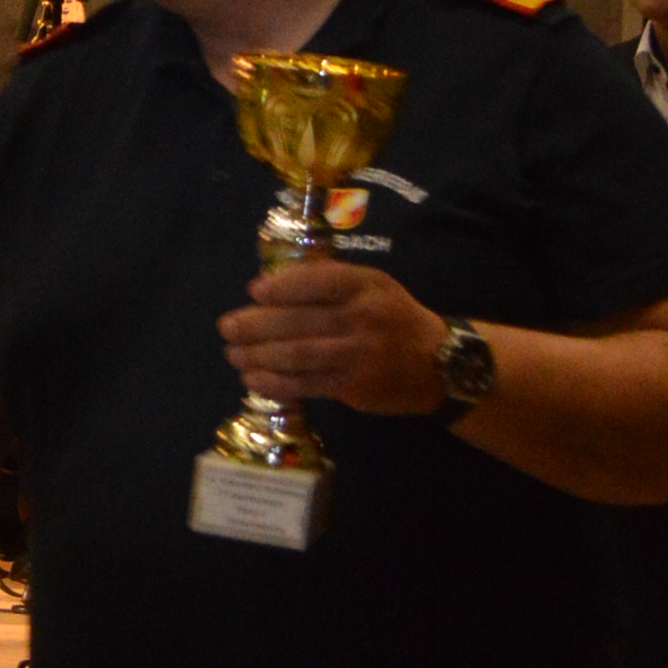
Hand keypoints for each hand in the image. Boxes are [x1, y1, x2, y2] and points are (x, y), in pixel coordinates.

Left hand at [218, 257, 451, 420]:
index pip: (318, 282)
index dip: (282, 287)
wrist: (440, 364)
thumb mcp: (373, 286)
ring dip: (259, 356)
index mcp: (366, 285)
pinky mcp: (354, 387)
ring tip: (233, 354)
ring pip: (299, 355)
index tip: (254, 292)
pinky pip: (307, 384)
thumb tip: (268, 284)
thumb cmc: (394, 318)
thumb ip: (329, 280)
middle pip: (300, 321)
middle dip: (257, 325)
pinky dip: (276, 383)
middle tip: (227, 327)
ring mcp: (359, 355)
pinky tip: (253, 379)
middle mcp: (363, 318)